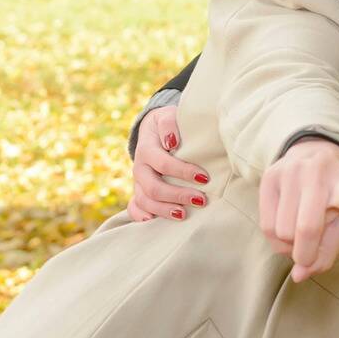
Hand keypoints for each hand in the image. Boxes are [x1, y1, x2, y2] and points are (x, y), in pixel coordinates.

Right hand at [126, 105, 210, 221]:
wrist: (153, 130)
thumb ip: (169, 124)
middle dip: (177, 195)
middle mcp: (140, 167)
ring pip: (144, 200)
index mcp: (147, 149)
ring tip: (183, 214)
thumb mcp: (167, 116)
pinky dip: (140, 216)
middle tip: (201, 200)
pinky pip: (134, 207)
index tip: (204, 177)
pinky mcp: (139, 190)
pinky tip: (153, 221)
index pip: (163, 163)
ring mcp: (138, 181)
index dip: (183, 172)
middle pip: (153, 187)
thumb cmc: (167, 125)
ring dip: (164, 210)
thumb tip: (172, 142)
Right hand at [259, 139, 338, 282]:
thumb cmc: (332, 196)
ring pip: (281, 232)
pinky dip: (276, 239)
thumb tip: (299, 275)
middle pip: (305, 229)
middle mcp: (315, 173)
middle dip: (306, 253)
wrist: (316, 155)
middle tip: (310, 250)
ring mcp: (289, 172)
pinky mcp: (268, 178)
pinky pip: (266, 226)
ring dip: (289, 245)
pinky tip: (286, 227)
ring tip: (299, 232)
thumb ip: (326, 253)